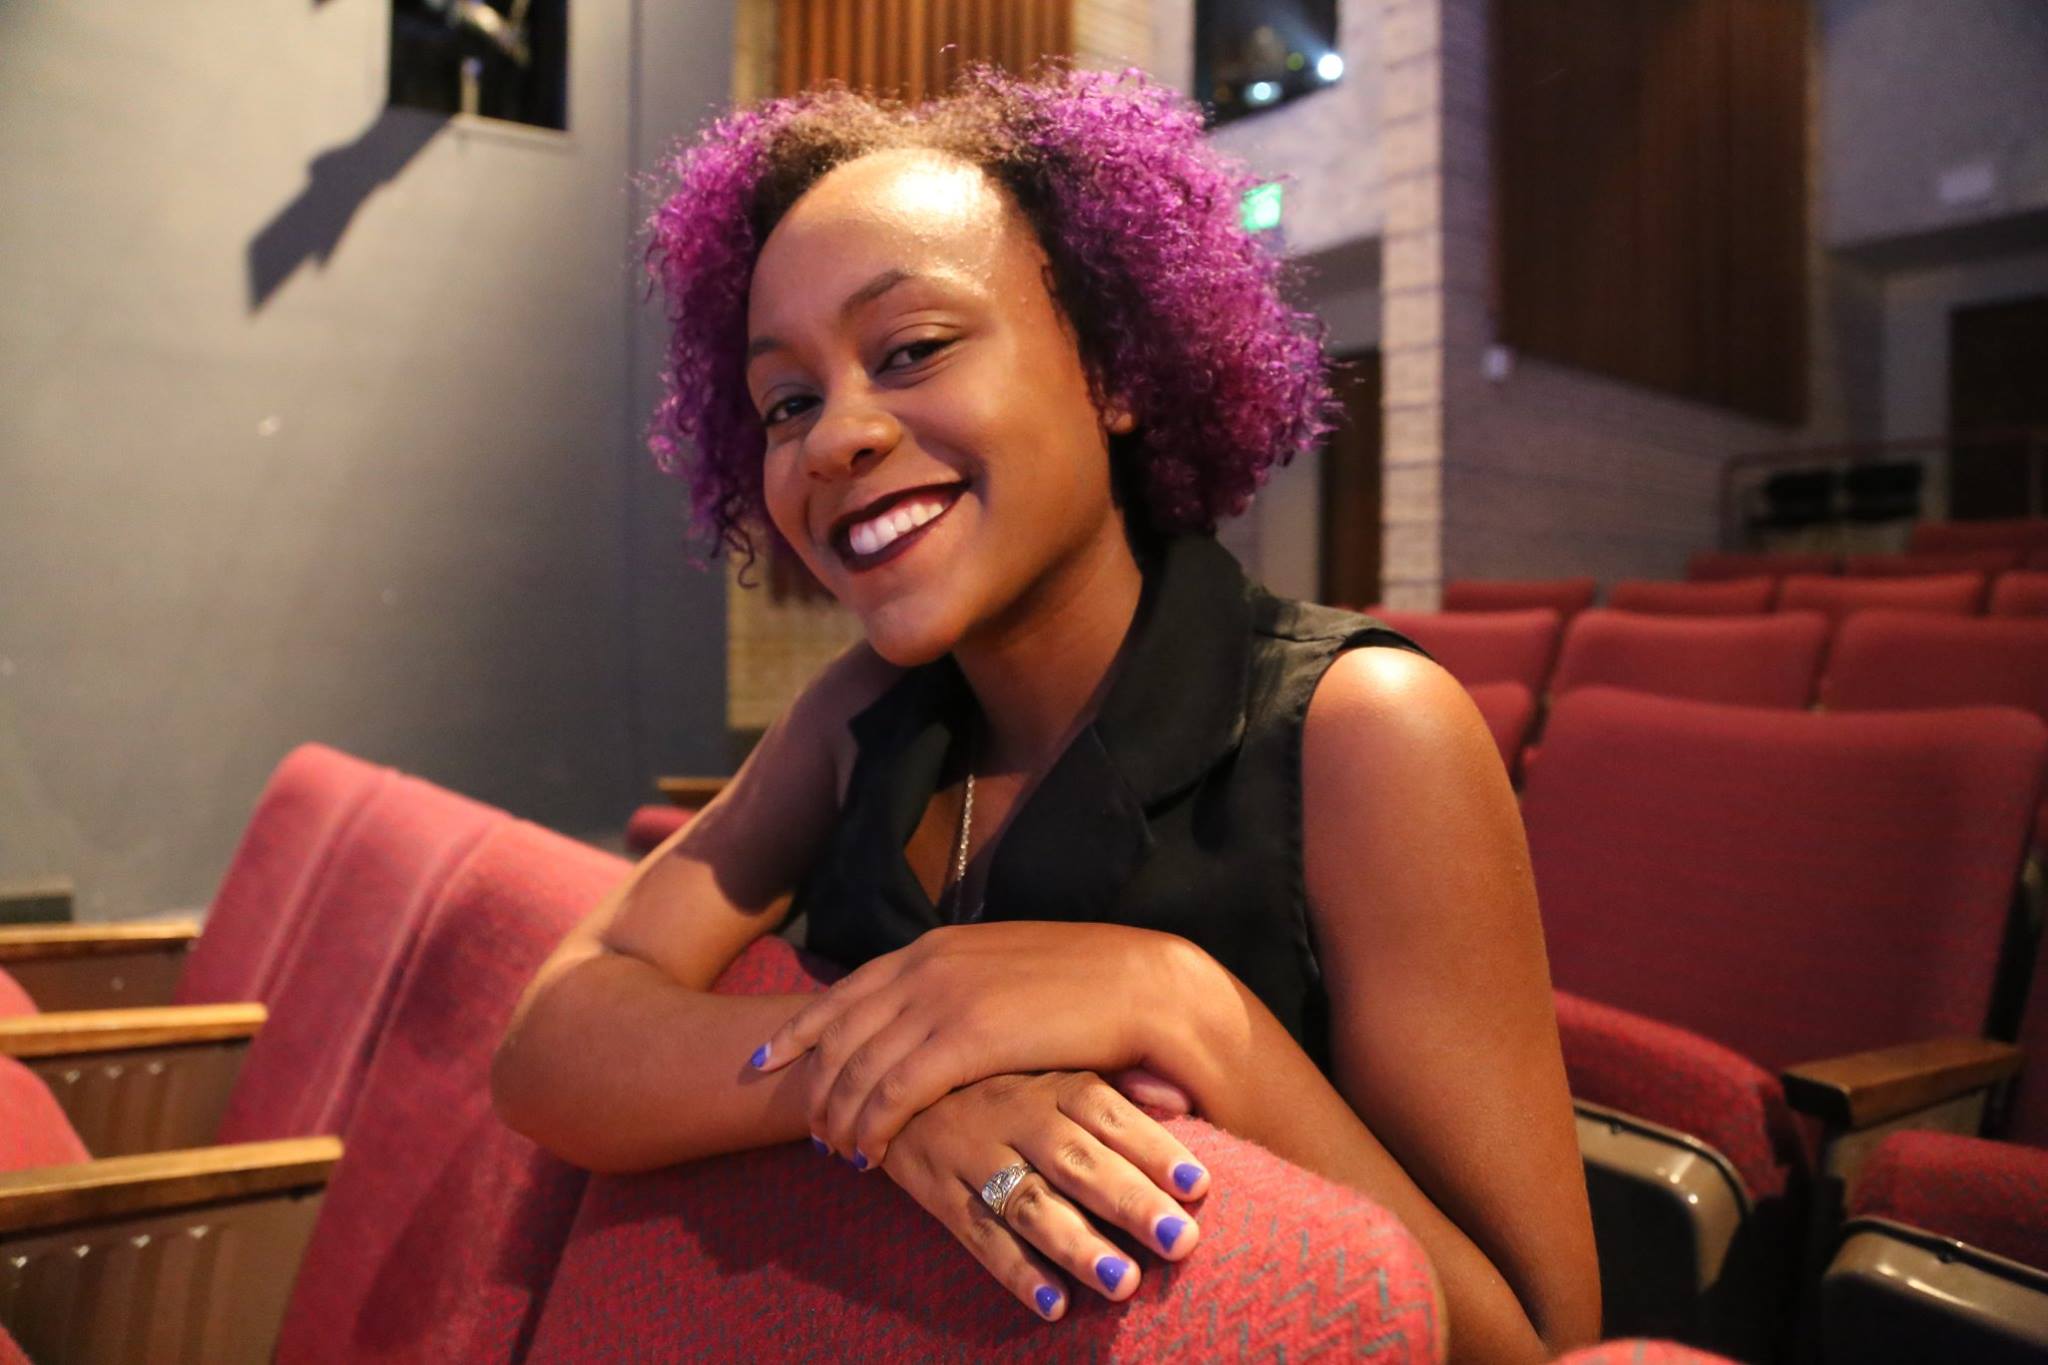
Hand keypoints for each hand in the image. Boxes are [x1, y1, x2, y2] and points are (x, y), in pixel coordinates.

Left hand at [747, 921, 1197, 1164]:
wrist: (1146, 984)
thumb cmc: (1090, 988)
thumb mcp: (1008, 975)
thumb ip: (965, 989)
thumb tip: (936, 1015)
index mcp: (937, 948)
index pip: (848, 989)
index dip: (803, 1028)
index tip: (769, 1059)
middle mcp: (928, 966)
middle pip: (840, 1030)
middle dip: (814, 1081)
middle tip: (806, 1126)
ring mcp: (942, 999)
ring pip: (858, 1066)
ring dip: (838, 1114)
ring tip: (834, 1151)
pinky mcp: (965, 1040)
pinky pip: (893, 1091)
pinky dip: (870, 1126)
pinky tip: (867, 1154)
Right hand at [870, 1069, 1211, 1319]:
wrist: (893, 1080)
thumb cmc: (999, 1080)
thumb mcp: (1052, 1066)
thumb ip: (1120, 1083)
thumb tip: (1184, 1096)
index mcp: (1050, 1081)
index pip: (1108, 1113)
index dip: (1153, 1147)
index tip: (1197, 1185)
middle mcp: (1013, 1113)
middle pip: (1076, 1160)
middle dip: (1130, 1202)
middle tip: (1181, 1240)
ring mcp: (971, 1152)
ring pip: (1028, 1202)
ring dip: (1076, 1244)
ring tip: (1124, 1281)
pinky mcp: (936, 1188)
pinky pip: (976, 1233)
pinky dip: (1014, 1270)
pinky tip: (1053, 1304)